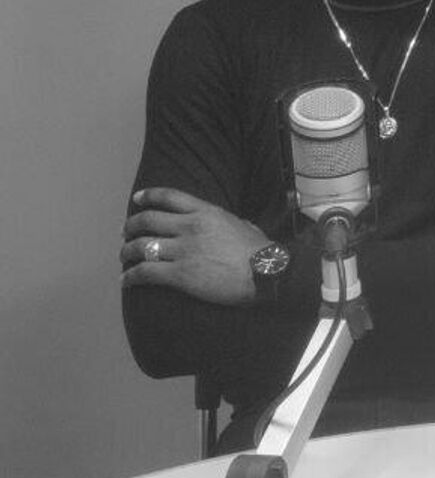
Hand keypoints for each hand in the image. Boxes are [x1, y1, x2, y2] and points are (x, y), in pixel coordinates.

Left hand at [120, 187, 271, 304]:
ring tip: (124, 258)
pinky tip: (126, 281)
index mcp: (207, 212)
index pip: (169, 197)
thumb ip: (230, 222)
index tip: (136, 200)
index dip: (148, 196)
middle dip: (131, 226)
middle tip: (126, 233)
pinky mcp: (180, 275)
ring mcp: (184, 251)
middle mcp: (190, 227)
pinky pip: (144, 272)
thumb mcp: (245, 226)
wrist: (268, 275)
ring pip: (140, 246)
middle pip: (147, 220)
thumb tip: (233, 224)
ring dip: (126, 252)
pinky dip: (130, 277)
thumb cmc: (262, 253)